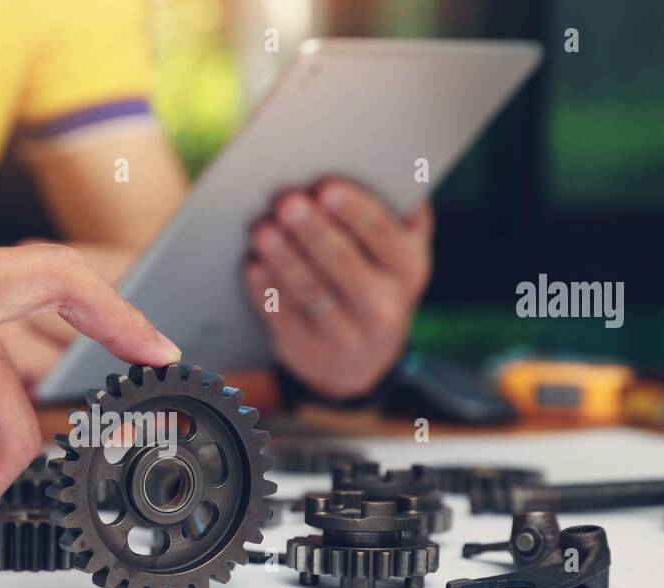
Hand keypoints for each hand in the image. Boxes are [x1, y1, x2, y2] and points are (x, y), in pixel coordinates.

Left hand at [242, 178, 432, 399]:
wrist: (362, 354)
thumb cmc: (373, 273)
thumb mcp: (393, 246)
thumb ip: (385, 207)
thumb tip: (357, 158)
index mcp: (410, 265)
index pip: (383, 233)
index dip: (354, 210)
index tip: (326, 187)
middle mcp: (387, 305)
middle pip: (344, 263)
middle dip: (313, 230)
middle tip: (287, 201)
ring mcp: (349, 335)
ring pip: (312, 291)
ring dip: (284, 258)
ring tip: (262, 229)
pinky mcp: (311, 351)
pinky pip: (285, 318)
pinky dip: (266, 290)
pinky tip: (253, 265)